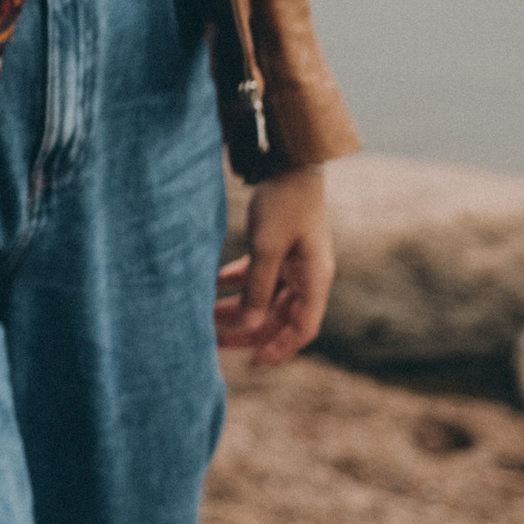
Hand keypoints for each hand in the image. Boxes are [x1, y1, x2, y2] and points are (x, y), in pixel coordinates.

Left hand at [215, 164, 332, 364]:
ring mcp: (296, 260)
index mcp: (315, 279)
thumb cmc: (282, 202)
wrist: (289, 159)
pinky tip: (217, 282)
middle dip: (250, 331)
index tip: (253, 364)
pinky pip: (262, 274)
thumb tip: (250, 327)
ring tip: (208, 315)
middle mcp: (309, 274)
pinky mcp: (282, 246)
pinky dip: (241, 281)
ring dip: (241, 307)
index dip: (280, 349)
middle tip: (215, 342)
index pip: (302, 329)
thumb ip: (257, 289)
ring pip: (268, 297)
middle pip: (280, 316)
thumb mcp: (266, 248)